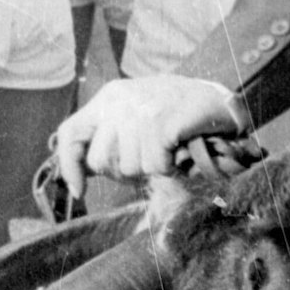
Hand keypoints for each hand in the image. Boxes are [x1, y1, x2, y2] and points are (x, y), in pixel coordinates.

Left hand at [51, 74, 245, 199]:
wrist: (219, 102)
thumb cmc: (176, 116)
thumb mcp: (135, 119)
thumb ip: (109, 139)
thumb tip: (82, 173)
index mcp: (108, 98)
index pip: (70, 133)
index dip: (70, 165)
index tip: (79, 191)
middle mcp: (118, 100)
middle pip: (100, 160)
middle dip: (124, 170)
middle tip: (149, 157)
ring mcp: (139, 110)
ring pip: (129, 167)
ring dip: (151, 168)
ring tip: (167, 148)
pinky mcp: (160, 121)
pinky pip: (154, 166)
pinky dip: (169, 167)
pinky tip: (178, 150)